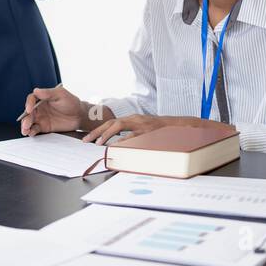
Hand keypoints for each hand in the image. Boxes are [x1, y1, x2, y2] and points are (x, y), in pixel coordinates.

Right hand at [20, 85, 87, 135]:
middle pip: (28, 112)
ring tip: (25, 131)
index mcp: (42, 98)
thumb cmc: (71, 102)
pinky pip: (35, 129)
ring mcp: (41, 118)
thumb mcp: (61, 94)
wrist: (79, 116)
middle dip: (26, 119)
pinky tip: (31, 133)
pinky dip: (32, 131)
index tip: (29, 110)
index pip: (31, 99)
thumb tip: (36, 90)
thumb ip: (49, 93)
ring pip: (30, 122)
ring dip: (26, 126)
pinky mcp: (44, 127)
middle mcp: (39, 108)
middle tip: (26, 124)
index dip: (28, 104)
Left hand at [82, 114, 233, 145]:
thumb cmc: (161, 131)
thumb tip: (117, 146)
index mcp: (132, 119)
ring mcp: (141, 124)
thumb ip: (131, 135)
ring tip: (98, 143)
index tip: (88, 138)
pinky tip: (116, 145)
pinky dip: (124, 140)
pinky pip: (134, 135)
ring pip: (119, 125)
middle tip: (86, 141)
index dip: (98, 130)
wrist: (180, 126)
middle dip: (97, 131)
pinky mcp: (148, 130)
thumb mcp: (144, 131)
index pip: (111, 123)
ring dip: (107, 134)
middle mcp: (135, 119)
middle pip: (111, 123)